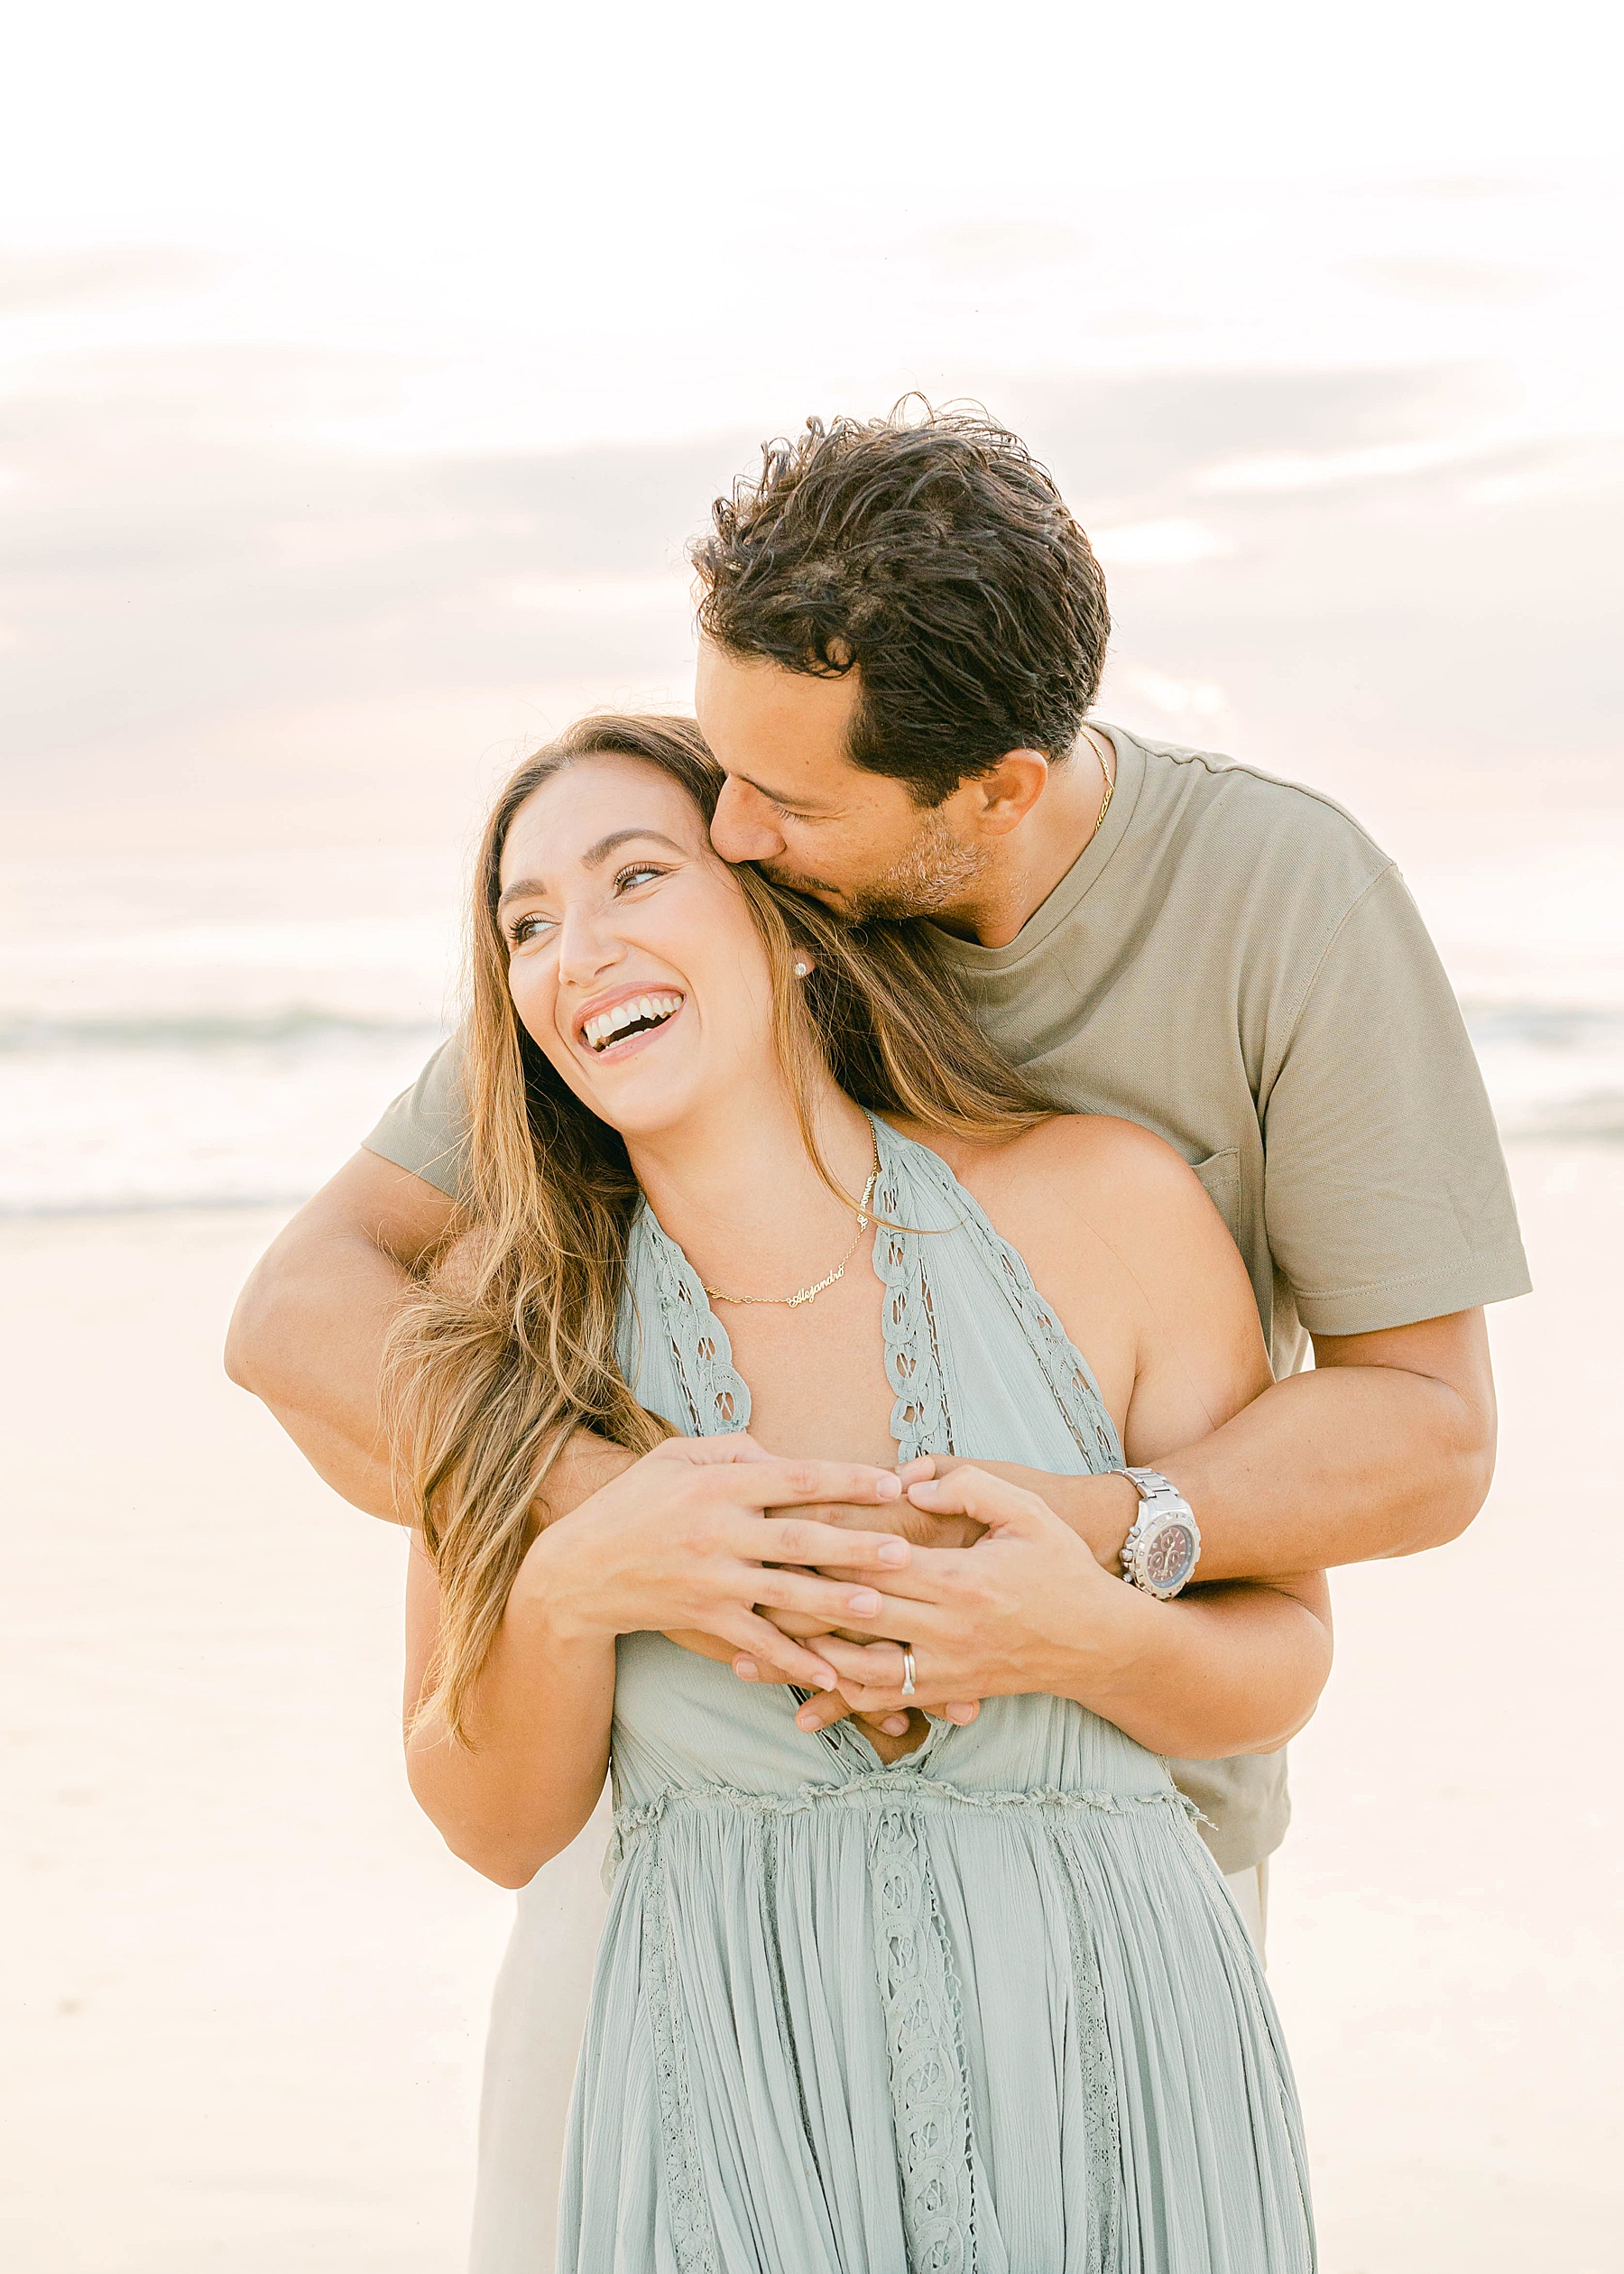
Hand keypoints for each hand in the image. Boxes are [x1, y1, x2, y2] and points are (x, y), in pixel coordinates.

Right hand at [518, 1434, 912, 1690]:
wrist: (577, 1571)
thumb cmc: (632, 1503)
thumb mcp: (672, 1457)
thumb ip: (731, 1449)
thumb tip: (782, 1453)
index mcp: (716, 1483)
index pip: (793, 1478)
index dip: (844, 1480)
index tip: (891, 1483)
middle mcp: (717, 1531)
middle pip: (797, 1539)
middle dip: (854, 1545)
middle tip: (904, 1551)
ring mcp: (711, 1579)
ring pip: (784, 1594)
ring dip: (834, 1603)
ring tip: (881, 1608)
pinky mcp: (703, 1618)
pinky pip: (757, 1642)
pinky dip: (793, 1660)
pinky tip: (831, 1675)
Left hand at [782, 1464, 1135, 1722]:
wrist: (1100, 1642)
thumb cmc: (1061, 1567)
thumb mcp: (1027, 1512)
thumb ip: (969, 1487)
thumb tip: (909, 1481)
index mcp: (961, 1579)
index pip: (874, 1564)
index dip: (820, 1551)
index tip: (771, 1537)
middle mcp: (948, 1629)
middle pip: (854, 1617)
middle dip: (793, 1606)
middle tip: (736, 1591)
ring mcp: (946, 1667)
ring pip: (859, 1671)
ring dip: (803, 1665)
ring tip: (748, 1656)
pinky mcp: (948, 1692)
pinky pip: (887, 1701)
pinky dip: (841, 1705)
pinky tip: (801, 1706)